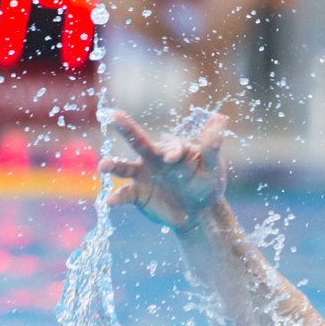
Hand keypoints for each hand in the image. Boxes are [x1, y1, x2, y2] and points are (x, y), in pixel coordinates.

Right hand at [99, 110, 228, 229]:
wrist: (197, 210)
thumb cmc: (205, 183)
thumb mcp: (212, 167)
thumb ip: (212, 146)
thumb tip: (220, 117)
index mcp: (173, 147)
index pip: (170, 145)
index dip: (172, 151)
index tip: (172, 159)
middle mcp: (153, 157)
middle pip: (138, 140)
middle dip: (126, 128)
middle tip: (113, 115)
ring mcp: (142, 175)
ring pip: (124, 167)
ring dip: (113, 164)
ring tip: (103, 166)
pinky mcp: (136, 194)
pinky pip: (124, 194)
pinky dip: (117, 197)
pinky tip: (110, 201)